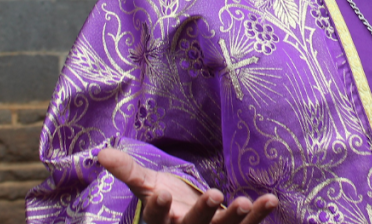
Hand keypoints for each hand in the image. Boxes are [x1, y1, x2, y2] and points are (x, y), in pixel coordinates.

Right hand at [97, 148, 277, 223]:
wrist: (185, 213)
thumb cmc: (165, 197)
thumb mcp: (146, 182)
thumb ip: (127, 170)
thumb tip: (100, 154)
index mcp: (160, 221)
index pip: (155, 217)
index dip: (157, 208)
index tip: (160, 196)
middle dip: (202, 212)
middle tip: (214, 194)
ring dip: (235, 218)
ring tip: (246, 202)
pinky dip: (259, 216)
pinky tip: (270, 200)